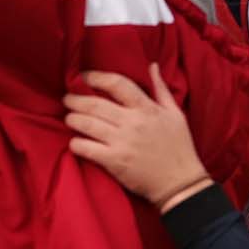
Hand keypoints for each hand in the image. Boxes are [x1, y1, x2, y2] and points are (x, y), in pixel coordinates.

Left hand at [64, 64, 212, 211]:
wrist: (180, 183)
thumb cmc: (178, 147)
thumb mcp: (175, 114)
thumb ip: (161, 89)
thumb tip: (151, 65)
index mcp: (147, 109)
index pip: (117, 84)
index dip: (96, 77)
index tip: (84, 77)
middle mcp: (133, 123)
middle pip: (95, 104)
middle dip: (75, 99)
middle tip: (68, 99)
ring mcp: (122, 142)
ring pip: (87, 124)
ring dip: (72, 119)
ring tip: (69, 118)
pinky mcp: (114, 161)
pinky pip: (86, 148)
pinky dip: (76, 143)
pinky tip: (75, 141)